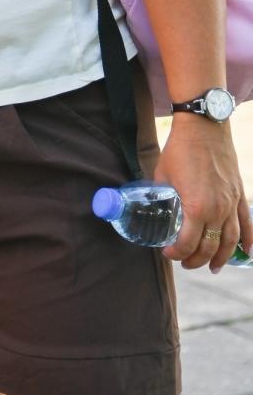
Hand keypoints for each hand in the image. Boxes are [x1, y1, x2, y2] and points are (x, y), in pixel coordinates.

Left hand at [159, 115, 251, 271]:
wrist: (204, 126)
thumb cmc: (180, 149)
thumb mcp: (162, 176)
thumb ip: (161, 195)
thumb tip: (152, 207)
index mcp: (196, 207)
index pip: (187, 244)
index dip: (176, 253)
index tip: (168, 253)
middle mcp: (218, 209)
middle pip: (210, 246)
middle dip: (197, 259)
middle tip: (186, 263)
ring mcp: (232, 202)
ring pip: (231, 239)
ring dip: (222, 256)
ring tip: (214, 267)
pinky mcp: (240, 193)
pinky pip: (247, 222)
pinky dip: (249, 239)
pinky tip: (247, 252)